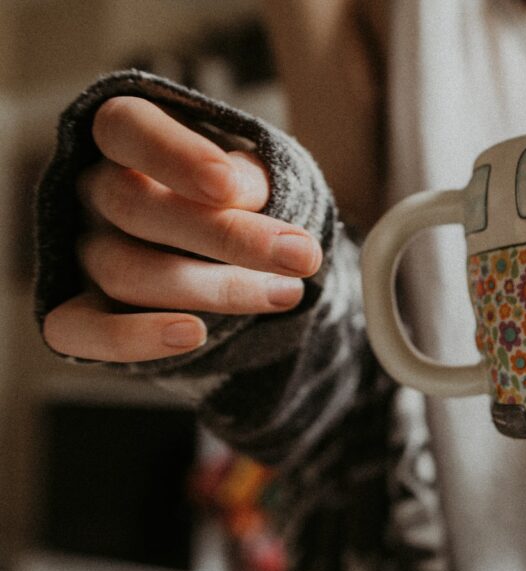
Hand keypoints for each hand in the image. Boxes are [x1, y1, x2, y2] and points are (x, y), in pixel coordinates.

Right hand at [42, 96, 322, 362]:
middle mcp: (91, 191)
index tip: (229, 187)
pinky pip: (83, 332)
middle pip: (134, 206)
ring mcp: (80, 253)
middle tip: (302, 256)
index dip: (175, 156)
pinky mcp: (75, 314)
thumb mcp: (246, 174)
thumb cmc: (232, 198)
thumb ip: (243, 178)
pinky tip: (194, 334)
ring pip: (125, 272)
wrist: (221, 257)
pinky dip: (135, 339)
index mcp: (123, 138)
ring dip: (213, 289)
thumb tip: (240, 196)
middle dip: (226, 236)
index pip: (127, 129)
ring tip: (287, 294)